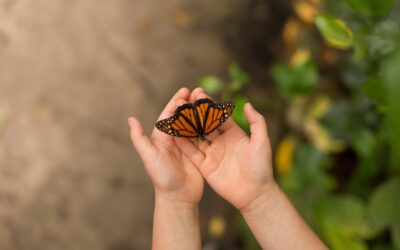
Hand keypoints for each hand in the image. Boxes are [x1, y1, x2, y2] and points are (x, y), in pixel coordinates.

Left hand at [128, 88, 203, 204]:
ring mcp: (188, 145)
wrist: (178, 197)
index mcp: (162, 137)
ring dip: (200, 111)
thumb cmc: (162, 178)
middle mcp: (175, 139)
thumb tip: (131, 119)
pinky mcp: (199, 152)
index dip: (176, 102)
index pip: (169, 115)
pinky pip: (204, 135)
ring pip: (194, 123)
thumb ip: (139, 139)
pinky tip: (216, 117)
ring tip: (208, 100)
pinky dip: (209, 125)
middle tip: (199, 91)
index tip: (184, 91)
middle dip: (190, 103)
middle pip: (183, 116)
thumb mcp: (149, 157)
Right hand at [175, 89, 276, 211]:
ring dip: (186, 126)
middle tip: (183, 101)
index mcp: (234, 133)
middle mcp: (221, 141)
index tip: (199, 93)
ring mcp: (212, 153)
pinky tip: (173, 134)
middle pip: (205, 124)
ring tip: (175, 114)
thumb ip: (256, 122)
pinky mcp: (205, 166)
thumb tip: (248, 104)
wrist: (255, 194)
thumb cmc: (261, 167)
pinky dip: (183, 144)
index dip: (209, 105)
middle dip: (194, 113)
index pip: (218, 116)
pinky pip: (192, 153)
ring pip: (196, 137)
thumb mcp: (261, 142)